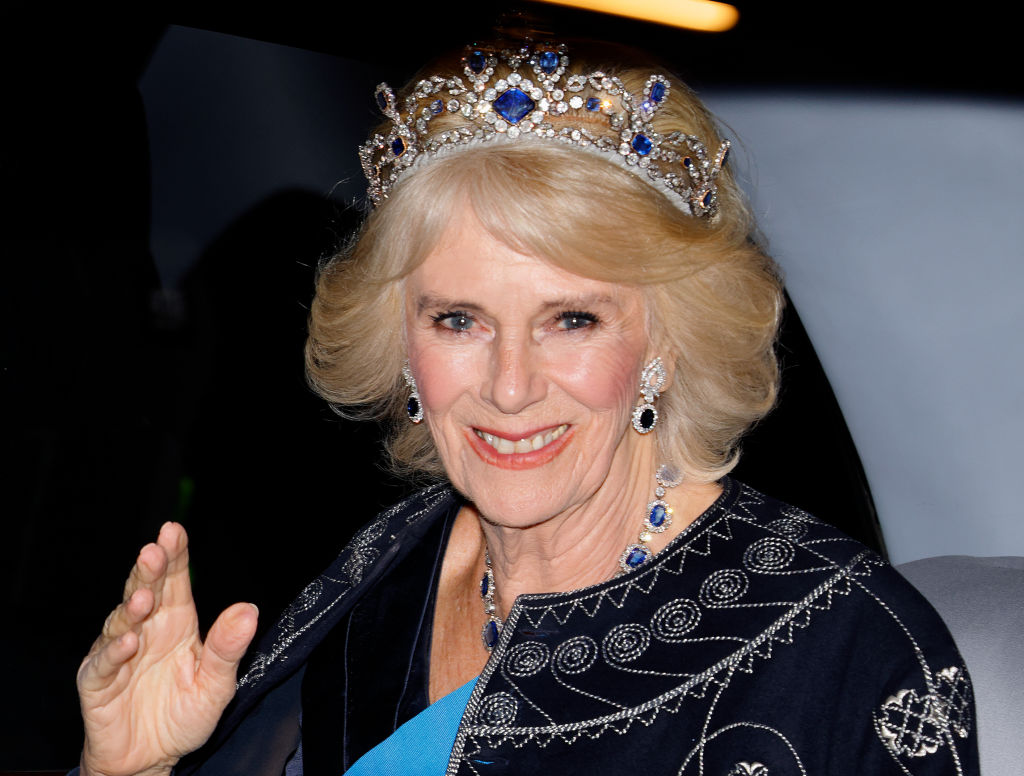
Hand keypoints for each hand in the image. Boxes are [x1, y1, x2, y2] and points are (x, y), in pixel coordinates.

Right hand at [77, 522, 258, 775]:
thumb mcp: (217, 684)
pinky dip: (114, 653)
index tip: (174, 529)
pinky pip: (103, 664)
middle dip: (148, 571)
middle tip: (154, 549)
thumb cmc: (184, 716)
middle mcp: (146, 631)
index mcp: (177, 623)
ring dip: (132, 609)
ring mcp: (118, 655)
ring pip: (121, 623)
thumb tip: (249, 609)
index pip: (175, 581)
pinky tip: (128, 643)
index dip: (175, 555)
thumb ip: (228, 648)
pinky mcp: (97, 683)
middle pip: (145, 592)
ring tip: (144, 598)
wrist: (152, 761)